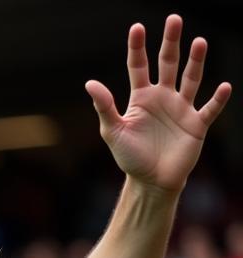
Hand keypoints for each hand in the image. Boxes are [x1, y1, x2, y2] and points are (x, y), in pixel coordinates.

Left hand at [87, 14, 230, 192]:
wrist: (150, 182)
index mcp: (141, 98)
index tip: (137, 28)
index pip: (139, 67)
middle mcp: (163, 98)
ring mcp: (181, 109)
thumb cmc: (130, 157)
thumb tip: (89, 83)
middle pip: (168, 63)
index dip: (137, 48)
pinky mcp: (196, 124)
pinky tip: (224, 87)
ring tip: (199, 42)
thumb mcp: (114, 132)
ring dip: (195, 61)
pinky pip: (210, 108)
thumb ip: (104, 107)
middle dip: (171, 42)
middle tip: (174, 19)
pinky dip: (217, 99)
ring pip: (191, 78)